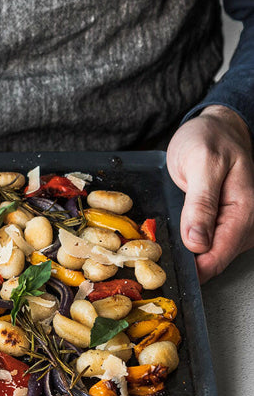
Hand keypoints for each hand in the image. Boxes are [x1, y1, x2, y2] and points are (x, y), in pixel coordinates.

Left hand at [166, 105, 253, 282]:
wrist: (217, 127)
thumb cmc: (210, 139)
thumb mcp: (201, 163)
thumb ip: (200, 203)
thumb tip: (197, 242)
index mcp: (243, 211)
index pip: (218, 257)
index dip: (190, 268)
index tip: (160, 267)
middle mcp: (245, 223)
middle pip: (213, 260)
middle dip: (183, 260)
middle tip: (150, 252)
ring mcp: (235, 225)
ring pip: (207, 255)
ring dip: (183, 252)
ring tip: (157, 240)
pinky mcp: (223, 223)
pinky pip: (205, 243)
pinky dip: (185, 241)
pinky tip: (170, 233)